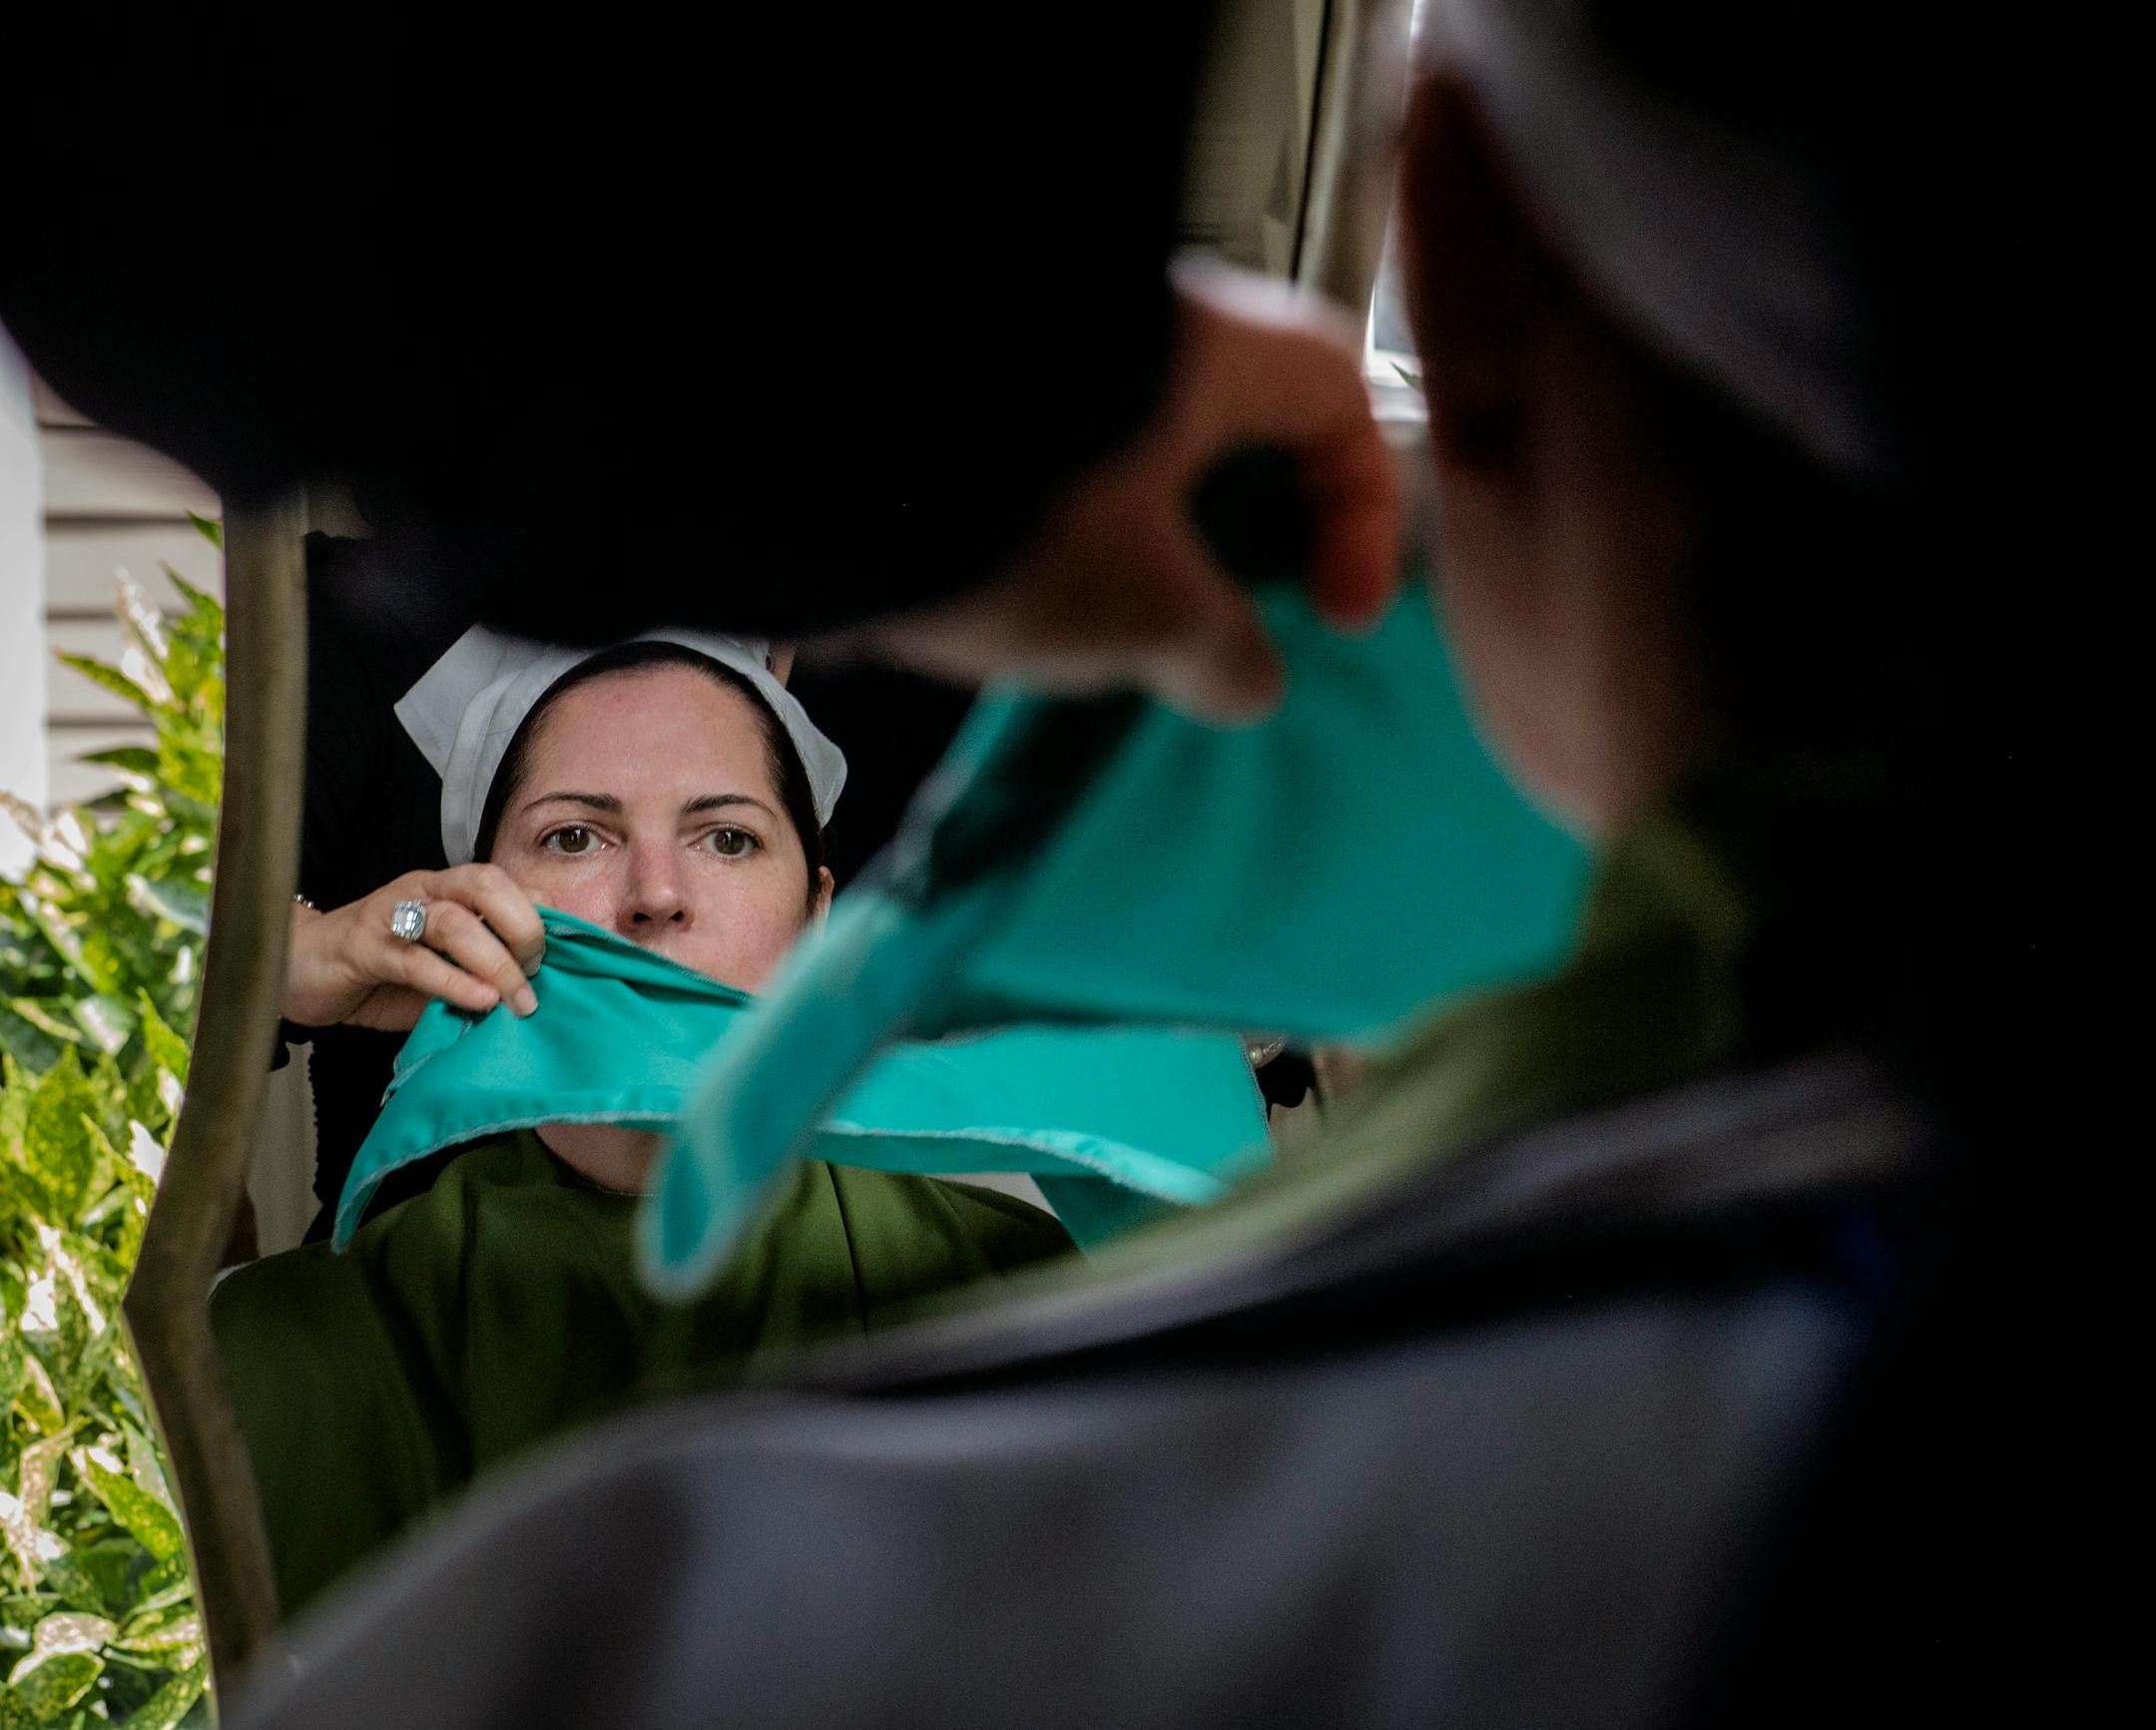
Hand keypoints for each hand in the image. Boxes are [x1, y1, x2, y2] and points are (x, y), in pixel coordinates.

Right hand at [285, 865, 546, 1032]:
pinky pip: (414, 959)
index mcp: (448, 889)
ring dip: (495, 961)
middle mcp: (424, 891)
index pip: (509, 882)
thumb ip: (482, 967)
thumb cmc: (380, 971)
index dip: (543, 914)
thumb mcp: (443, 967)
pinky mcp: (363, 947)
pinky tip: (479, 1002)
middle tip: (537, 972)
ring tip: (518, 999)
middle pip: (487, 884)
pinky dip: (453, 981)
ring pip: (454, 920)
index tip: (566, 957)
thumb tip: (540, 989)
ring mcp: (391, 914)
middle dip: (525, 926)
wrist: (299, 970)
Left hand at [858, 260, 1400, 722]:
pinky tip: (1014, 609)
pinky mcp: (953, 407)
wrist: (805, 454)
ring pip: (1128, 457)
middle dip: (1229, 544)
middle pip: (1228, 432)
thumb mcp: (1148, 611)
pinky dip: (1052, 539)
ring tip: (1103, 642)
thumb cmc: (1025, 516)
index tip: (1334, 618)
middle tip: (1214, 632)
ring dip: (1135, 553)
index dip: (1362, 516)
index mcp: (1219, 350)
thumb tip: (1249, 677)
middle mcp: (1140, 326)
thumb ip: (1222, 651)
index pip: (1338, 400)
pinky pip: (1042, 469)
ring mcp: (1039, 356)